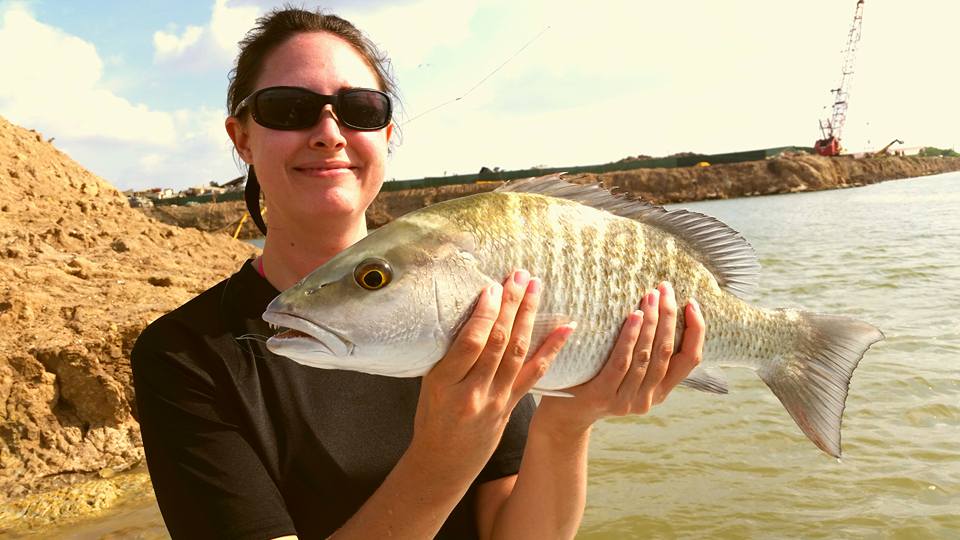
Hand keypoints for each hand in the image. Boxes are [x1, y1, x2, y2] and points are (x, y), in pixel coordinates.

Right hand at [408, 269, 574, 476]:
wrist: (444, 462)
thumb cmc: (432, 417)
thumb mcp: (428, 384)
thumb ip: (449, 355)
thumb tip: (471, 313)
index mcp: (444, 383)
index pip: (470, 342)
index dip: (485, 313)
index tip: (494, 286)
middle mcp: (472, 392)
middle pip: (497, 342)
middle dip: (511, 306)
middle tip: (520, 276)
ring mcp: (495, 401)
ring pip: (518, 353)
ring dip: (529, 317)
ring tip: (536, 288)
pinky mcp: (511, 406)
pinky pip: (535, 374)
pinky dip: (552, 348)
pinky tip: (565, 327)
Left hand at [534, 281, 704, 434]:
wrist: (564, 417)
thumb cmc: (596, 383)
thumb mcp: (629, 375)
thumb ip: (645, 355)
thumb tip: (660, 309)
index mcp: (660, 392)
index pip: (690, 360)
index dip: (696, 331)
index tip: (692, 303)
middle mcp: (648, 399)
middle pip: (666, 351)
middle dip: (669, 316)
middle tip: (666, 288)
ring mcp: (625, 400)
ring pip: (646, 356)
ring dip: (652, 322)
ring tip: (651, 296)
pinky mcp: (602, 396)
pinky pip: (621, 363)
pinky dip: (630, 338)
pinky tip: (634, 316)